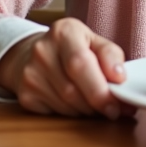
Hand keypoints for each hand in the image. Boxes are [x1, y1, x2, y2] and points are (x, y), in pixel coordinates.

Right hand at [0, 18, 131, 118]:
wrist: (32, 53)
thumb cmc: (71, 48)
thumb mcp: (93, 41)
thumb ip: (111, 55)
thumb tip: (120, 78)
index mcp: (63, 31)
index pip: (79, 63)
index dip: (99, 89)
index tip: (116, 105)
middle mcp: (42, 50)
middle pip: (72, 90)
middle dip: (96, 104)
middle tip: (111, 110)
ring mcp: (30, 74)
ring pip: (66, 106)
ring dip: (86, 110)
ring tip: (93, 103)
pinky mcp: (25, 95)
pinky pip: (55, 114)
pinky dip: (71, 114)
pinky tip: (75, 104)